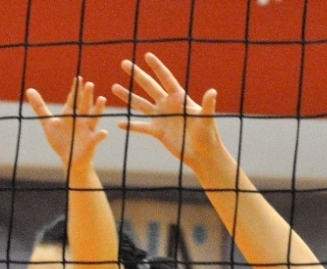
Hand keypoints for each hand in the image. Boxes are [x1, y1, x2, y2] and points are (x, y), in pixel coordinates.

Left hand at [26, 77, 107, 170]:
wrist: (70, 160)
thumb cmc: (61, 140)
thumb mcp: (48, 123)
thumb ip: (40, 107)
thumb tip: (29, 90)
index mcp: (71, 114)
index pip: (73, 99)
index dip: (75, 89)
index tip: (78, 78)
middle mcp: (81, 120)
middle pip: (84, 105)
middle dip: (87, 95)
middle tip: (89, 84)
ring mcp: (87, 130)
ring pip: (93, 118)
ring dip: (98, 109)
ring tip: (102, 99)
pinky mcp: (91, 143)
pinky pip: (96, 138)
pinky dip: (100, 135)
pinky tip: (104, 132)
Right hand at [112, 52, 219, 167]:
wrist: (202, 154)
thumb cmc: (208, 135)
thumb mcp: (206, 118)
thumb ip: (207, 105)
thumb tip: (213, 91)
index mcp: (180, 98)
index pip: (166, 79)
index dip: (157, 67)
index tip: (147, 55)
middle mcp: (168, 105)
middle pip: (149, 86)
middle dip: (137, 75)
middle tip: (124, 63)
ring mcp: (162, 117)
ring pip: (141, 104)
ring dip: (128, 96)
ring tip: (114, 87)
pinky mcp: (158, 131)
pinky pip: (141, 127)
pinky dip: (131, 126)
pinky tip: (119, 123)